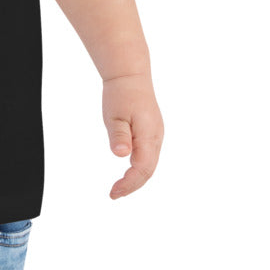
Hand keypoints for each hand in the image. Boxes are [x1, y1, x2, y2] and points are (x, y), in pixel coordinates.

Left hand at [101, 72, 162, 198]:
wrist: (130, 75)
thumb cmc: (121, 94)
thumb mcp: (114, 115)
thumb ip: (119, 135)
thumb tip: (121, 155)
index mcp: (149, 136)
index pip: (142, 169)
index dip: (129, 184)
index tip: (113, 193)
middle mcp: (156, 138)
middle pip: (148, 171)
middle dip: (132, 185)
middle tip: (114, 194)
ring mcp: (156, 135)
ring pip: (150, 164)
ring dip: (136, 179)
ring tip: (119, 188)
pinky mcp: (152, 132)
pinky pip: (148, 156)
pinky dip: (139, 168)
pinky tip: (127, 172)